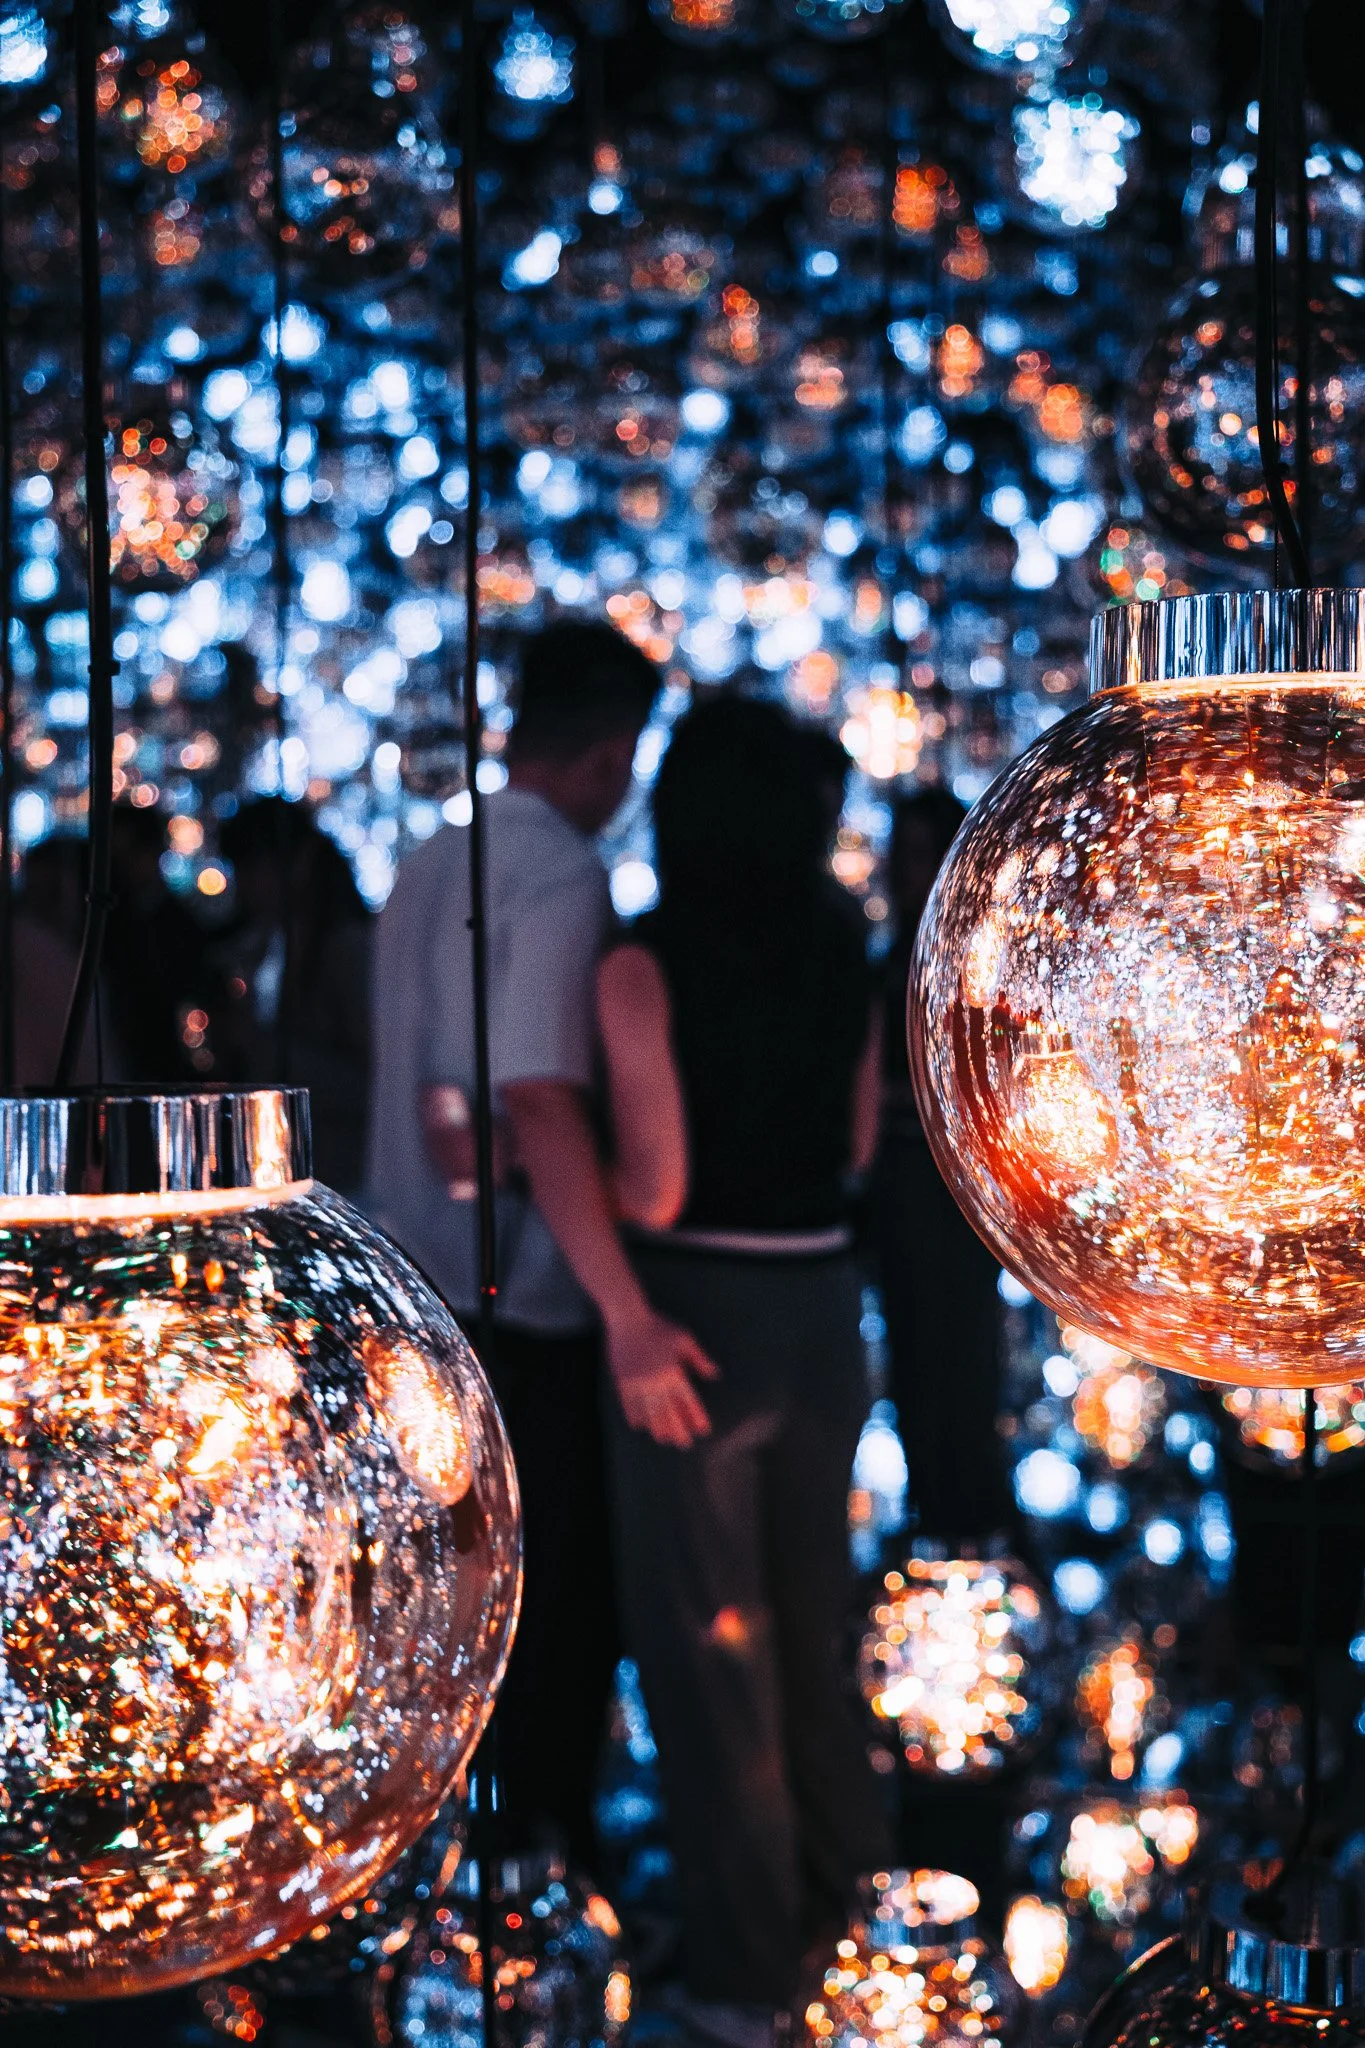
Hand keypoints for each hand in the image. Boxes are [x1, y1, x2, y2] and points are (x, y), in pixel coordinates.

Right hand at [607, 1308, 718, 1448]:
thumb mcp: (684, 1338)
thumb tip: (715, 1374)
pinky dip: (635, 1417)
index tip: (703, 1430)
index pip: (687, 1401)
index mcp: (673, 1371)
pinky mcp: (622, 1381)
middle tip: (685, 1443)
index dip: (696, 1417)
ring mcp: (637, 1383)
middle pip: (668, 1413)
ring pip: (648, 1413)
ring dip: (657, 1428)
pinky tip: (640, 1425)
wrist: (627, 1317)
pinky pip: (628, 1405)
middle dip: (678, 1430)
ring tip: (664, 1439)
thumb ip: (699, 1358)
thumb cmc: (659, 1326)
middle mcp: (655, 1381)